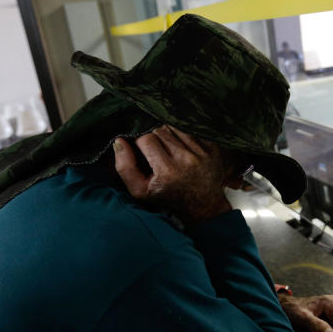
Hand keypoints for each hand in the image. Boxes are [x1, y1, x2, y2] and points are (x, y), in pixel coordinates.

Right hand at [113, 125, 232, 225]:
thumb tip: (119, 141)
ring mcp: (202, 152)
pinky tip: (183, 150)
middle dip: (154, 138)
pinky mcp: (213, 147)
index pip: (146, 139)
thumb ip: (125, 167)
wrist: (203, 203)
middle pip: (160, 130)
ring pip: (175, 127)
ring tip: (169, 150)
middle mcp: (187, 159)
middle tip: (156, 152)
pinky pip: (190, 130)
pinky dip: (183, 136)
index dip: (141, 142)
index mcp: (168, 171)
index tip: (143, 151)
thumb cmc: (168, 197)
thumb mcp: (140, 190)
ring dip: (168, 135)